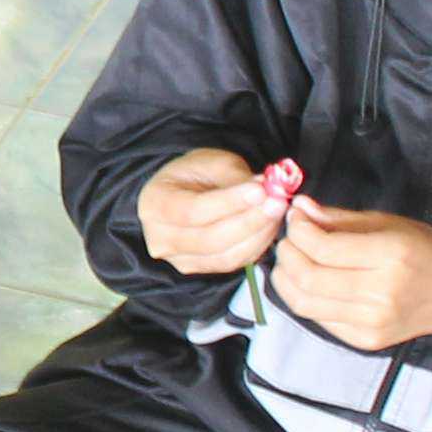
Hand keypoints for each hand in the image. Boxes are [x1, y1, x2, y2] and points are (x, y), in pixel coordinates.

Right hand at [137, 147, 281, 277]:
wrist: (185, 191)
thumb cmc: (195, 174)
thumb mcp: (212, 163)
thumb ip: (235, 178)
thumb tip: (266, 191)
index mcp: (154, 203)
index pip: (193, 210)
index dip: (229, 203)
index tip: (260, 191)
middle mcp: (159, 237)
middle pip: (209, 239)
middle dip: (249, 221)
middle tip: (277, 203)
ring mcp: (177, 258)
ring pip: (224, 255)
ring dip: (258, 235)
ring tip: (277, 212)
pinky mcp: (198, 268)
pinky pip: (232, 263)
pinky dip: (255, 246)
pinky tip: (268, 227)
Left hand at [268, 201, 431, 353]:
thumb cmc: (426, 251)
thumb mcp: (389, 223)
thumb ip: (339, 218)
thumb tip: (299, 207)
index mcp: (391, 255)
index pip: (323, 248)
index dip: (298, 231)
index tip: (295, 218)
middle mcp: (383, 292)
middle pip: (308, 278)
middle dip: (287, 255)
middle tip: (287, 240)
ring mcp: (374, 322)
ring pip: (305, 303)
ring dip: (286, 279)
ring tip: (290, 260)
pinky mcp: (366, 340)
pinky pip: (318, 319)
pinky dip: (303, 298)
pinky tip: (308, 282)